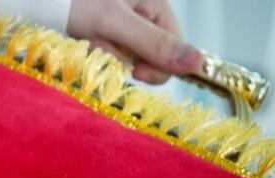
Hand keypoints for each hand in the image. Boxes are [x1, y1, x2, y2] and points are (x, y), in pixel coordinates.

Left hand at [67, 0, 203, 83]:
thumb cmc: (75, 1)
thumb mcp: (114, 22)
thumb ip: (154, 44)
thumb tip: (198, 64)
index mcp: (155, 3)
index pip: (173, 46)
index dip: (158, 65)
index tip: (135, 73)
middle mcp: (142, 12)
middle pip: (146, 53)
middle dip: (122, 57)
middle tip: (99, 45)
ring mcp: (121, 23)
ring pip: (122, 56)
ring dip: (102, 54)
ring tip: (84, 37)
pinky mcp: (101, 31)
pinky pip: (104, 52)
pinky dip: (92, 51)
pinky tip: (80, 38)